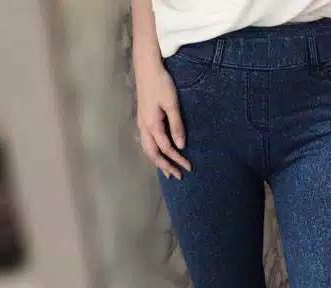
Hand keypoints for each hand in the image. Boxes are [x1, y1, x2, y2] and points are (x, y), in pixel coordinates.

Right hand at [136, 59, 191, 179]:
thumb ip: (176, 125)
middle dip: (165, 166)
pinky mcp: (142, 119)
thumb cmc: (161, 83)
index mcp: (152, 124)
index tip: (188, 167)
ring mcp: (141, 123)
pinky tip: (158, 154)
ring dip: (157, 161)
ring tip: (167, 171)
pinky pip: (146, 142)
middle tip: (177, 177)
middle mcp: (144, 127)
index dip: (177, 159)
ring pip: (147, 149)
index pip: (166, 148)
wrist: (146, 66)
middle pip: (153, 153)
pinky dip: (153, 152)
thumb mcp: (172, 103)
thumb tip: (181, 145)